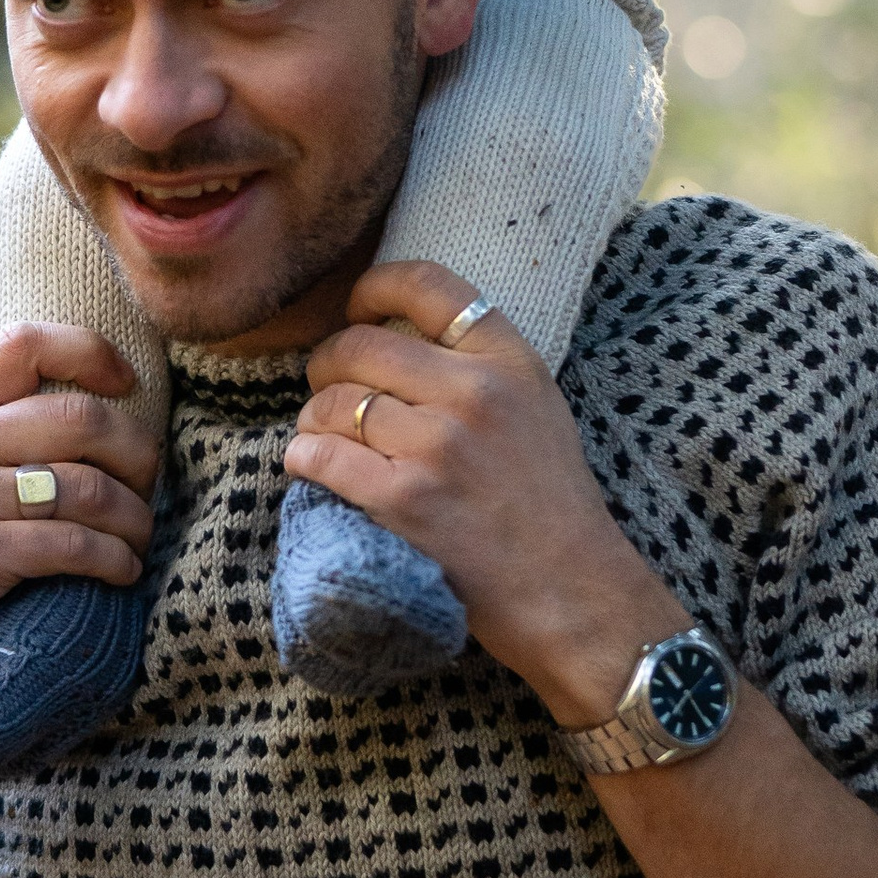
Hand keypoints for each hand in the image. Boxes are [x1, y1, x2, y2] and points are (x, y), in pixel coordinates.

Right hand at [0, 326, 156, 722]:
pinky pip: (74, 544)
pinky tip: (121, 573)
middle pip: (81, 417)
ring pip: (87, 486)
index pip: (24, 344)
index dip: (91, 353)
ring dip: (134, 519)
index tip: (127, 385)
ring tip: (137, 541)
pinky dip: (115, 560)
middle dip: (137, 456)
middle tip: (147, 490)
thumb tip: (101, 409)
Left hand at [286, 261, 679, 726]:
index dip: (375, 288)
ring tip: (322, 435)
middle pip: (361, 344)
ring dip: (314, 418)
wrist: (573, 590)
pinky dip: (304, 458)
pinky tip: (308, 464)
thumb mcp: (538, 408)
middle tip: (327, 386)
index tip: (358, 307)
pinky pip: (322, 456)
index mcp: (510, 360)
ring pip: (334, 401)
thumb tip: (399, 338)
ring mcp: (436, 446)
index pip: (429, 286)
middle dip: (328, 363)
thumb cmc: (552, 505)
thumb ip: (481, 366)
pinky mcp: (403, 499)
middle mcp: (473, 392)